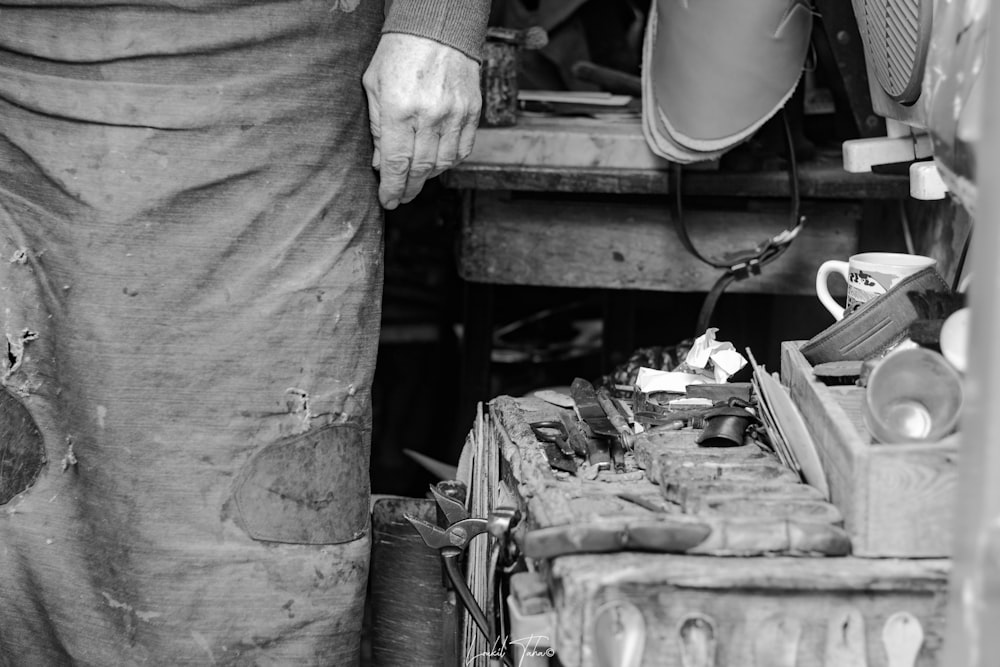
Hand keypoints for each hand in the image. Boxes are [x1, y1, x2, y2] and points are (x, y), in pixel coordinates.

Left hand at [363, 33, 481, 209]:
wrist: (437, 27)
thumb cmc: (399, 53)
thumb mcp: (374, 86)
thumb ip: (377, 127)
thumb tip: (381, 163)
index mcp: (400, 109)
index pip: (397, 163)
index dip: (392, 188)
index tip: (388, 201)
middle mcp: (430, 114)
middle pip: (420, 168)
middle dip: (409, 188)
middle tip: (401, 196)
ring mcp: (455, 113)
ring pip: (443, 163)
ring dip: (429, 175)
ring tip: (417, 177)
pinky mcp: (472, 110)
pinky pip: (463, 149)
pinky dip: (449, 161)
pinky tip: (437, 161)